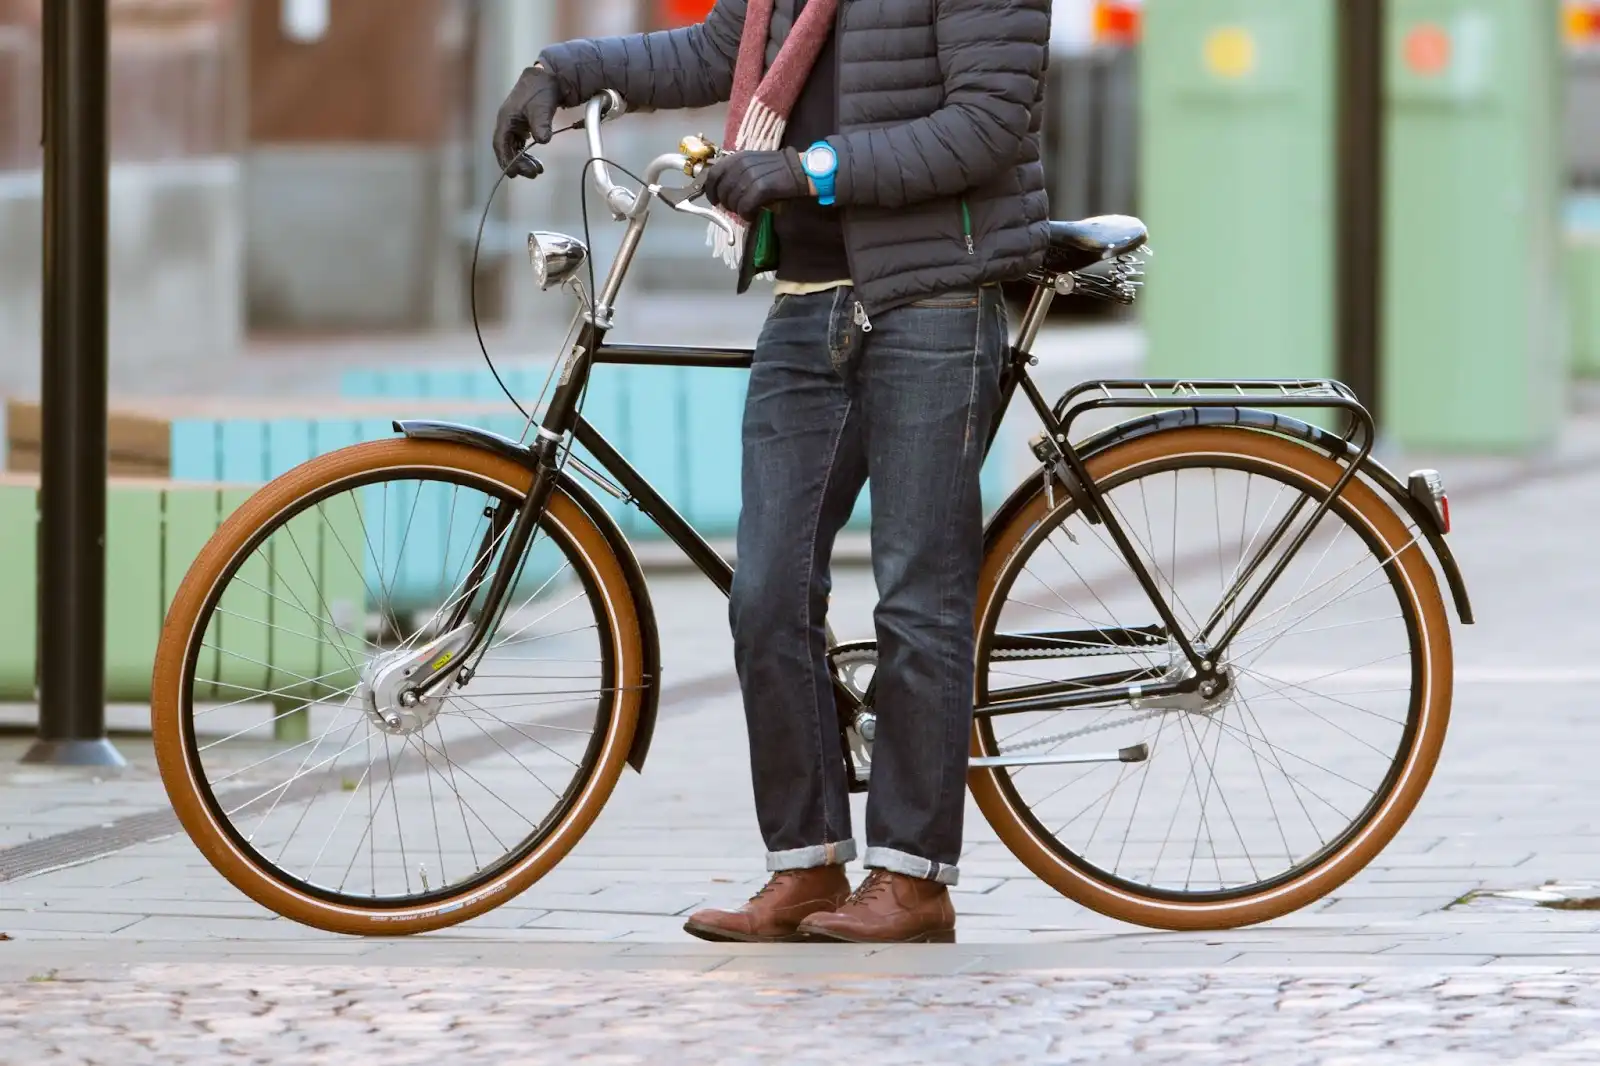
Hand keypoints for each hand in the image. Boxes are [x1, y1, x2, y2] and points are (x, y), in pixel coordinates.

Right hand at [493, 63, 561, 177]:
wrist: (549, 77)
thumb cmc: (541, 90)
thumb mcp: (542, 108)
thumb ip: (541, 125)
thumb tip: (542, 141)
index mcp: (506, 118)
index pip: (501, 143)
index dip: (506, 159)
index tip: (515, 173)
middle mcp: (507, 122)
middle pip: (506, 148)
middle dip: (518, 163)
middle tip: (533, 174)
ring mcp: (514, 124)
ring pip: (514, 148)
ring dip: (524, 161)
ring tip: (538, 170)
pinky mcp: (522, 125)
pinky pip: (520, 145)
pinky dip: (527, 154)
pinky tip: (537, 162)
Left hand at [702, 148, 812, 222]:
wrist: (799, 170)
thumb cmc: (777, 169)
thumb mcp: (753, 163)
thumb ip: (736, 172)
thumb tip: (722, 191)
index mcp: (737, 158)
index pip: (713, 174)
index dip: (710, 190)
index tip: (714, 200)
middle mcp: (741, 165)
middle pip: (722, 191)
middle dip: (727, 204)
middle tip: (736, 209)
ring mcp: (751, 176)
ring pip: (733, 201)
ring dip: (738, 211)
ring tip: (747, 211)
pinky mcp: (761, 188)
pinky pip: (745, 207)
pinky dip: (747, 215)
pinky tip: (752, 215)